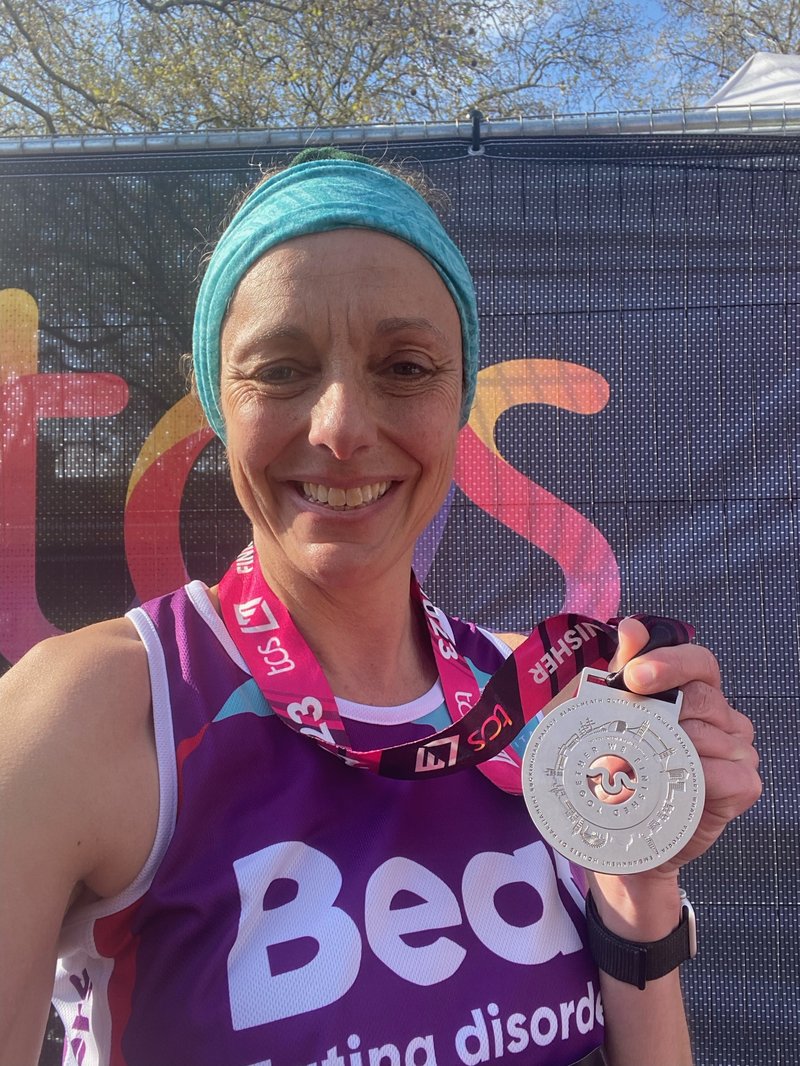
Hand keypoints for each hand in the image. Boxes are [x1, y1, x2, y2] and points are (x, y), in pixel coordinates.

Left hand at [609, 617, 761, 876]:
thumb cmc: (617, 766)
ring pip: (714, 735)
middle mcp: (723, 717)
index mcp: (694, 692)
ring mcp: (738, 750)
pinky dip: (701, 778)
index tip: (634, 677)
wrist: (619, 830)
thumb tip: (632, 626)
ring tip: (646, 765)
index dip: (670, 664)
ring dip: (674, 750)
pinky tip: (676, 784)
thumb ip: (625, 668)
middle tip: (630, 731)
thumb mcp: (610, 713)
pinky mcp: (744, 786)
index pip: (699, 662)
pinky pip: (731, 773)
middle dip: (662, 713)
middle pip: (705, 697)